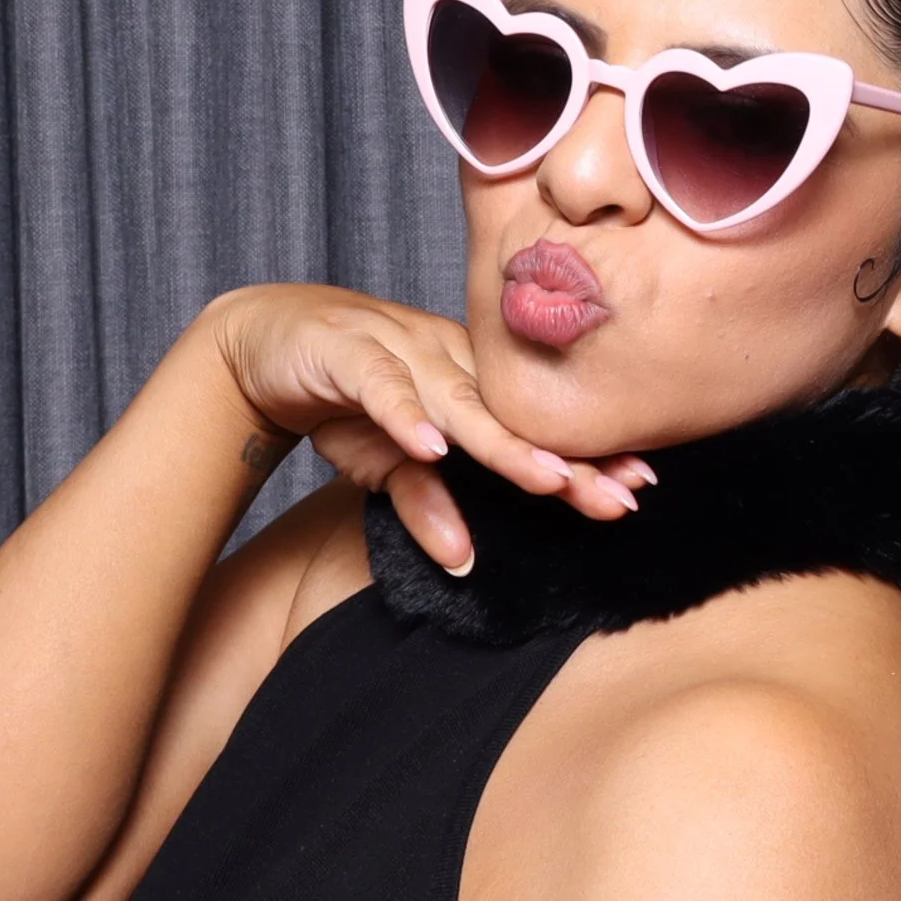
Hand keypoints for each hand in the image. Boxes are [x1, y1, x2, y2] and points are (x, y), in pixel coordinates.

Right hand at [202, 286, 649, 570]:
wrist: (262, 339)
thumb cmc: (340, 393)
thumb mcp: (385, 462)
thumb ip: (426, 505)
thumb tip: (463, 561)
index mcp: (468, 382)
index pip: (535, 426)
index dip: (586, 454)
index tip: (638, 488)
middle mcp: (447, 361)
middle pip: (516, 417)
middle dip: (570, 460)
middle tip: (622, 497)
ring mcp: (400, 351)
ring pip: (461, 402)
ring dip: (505, 444)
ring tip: (550, 481)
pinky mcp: (346, 352)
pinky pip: (382, 386)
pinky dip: (405, 415)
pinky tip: (431, 446)